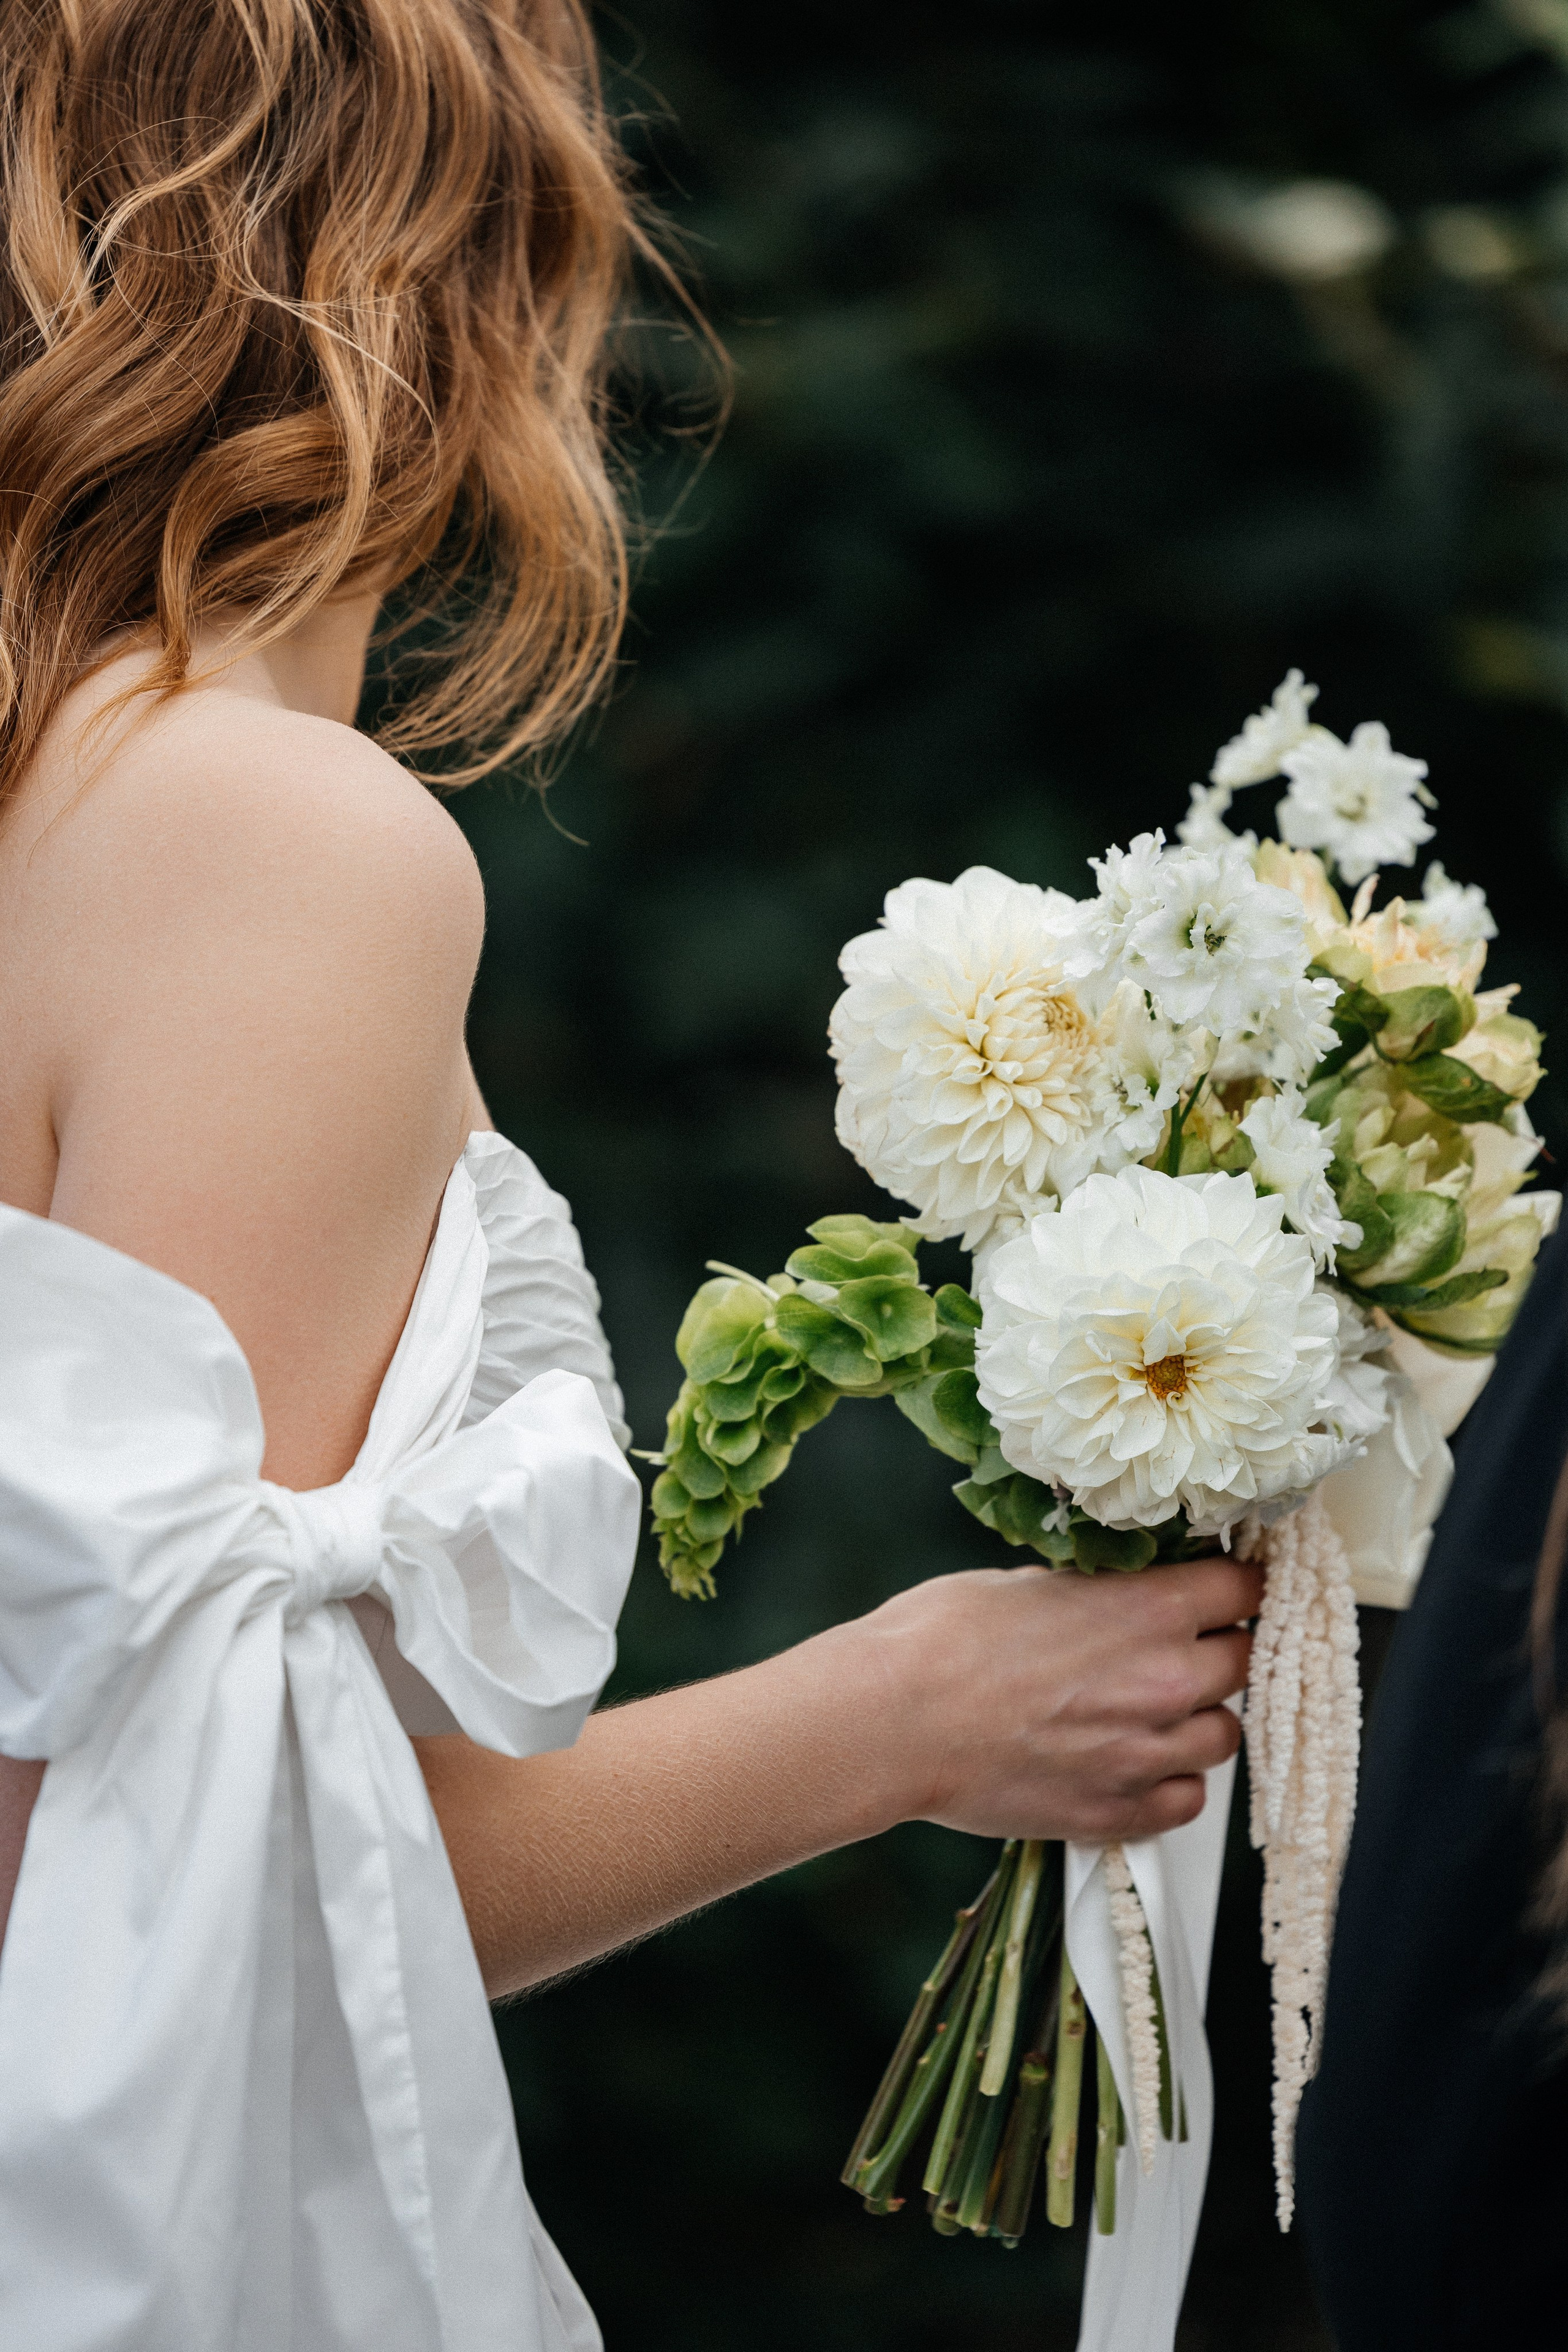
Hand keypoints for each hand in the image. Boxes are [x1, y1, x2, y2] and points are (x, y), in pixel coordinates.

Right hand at [855, 1556, 1259, 1844]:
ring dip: (1198, 1720)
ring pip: (1224, 1737)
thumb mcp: (1026, 1582)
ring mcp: (1146, 1754)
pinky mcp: (1118, 1813)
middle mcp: (1165, 1681)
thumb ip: (1095, 1594)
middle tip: (1182, 1649)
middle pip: (1245, 1662)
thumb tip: (1116, 1597)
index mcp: (1148, 1610)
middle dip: (1218, 1651)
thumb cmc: (941, 1640)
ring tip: (1151, 1712)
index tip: (1226, 1589)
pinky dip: (1171, 1783)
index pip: (1244, 1588)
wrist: (893, 1722)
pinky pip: (1187, 1801)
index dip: (1236, 1585)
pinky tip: (1133, 1764)